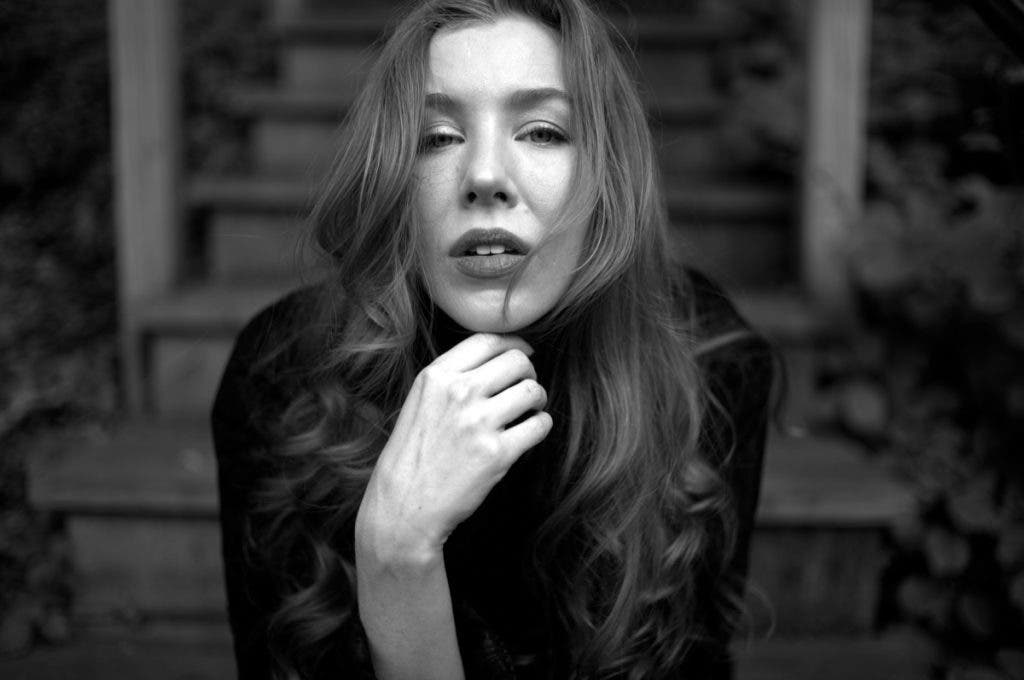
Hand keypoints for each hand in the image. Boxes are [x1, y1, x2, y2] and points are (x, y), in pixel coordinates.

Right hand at [355, 333, 551, 565]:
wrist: (404, 505)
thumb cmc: (413, 455)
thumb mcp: (421, 402)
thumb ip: (452, 378)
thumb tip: (499, 358)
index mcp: (436, 376)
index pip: (488, 340)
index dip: (514, 344)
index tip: (524, 353)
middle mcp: (458, 393)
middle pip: (517, 362)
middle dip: (529, 372)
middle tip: (526, 389)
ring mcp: (478, 422)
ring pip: (533, 390)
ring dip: (538, 399)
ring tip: (530, 411)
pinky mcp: (497, 453)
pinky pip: (539, 425)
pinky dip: (541, 426)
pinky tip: (530, 432)